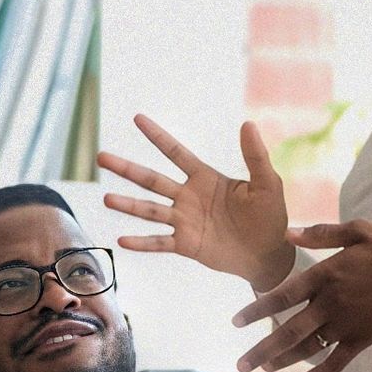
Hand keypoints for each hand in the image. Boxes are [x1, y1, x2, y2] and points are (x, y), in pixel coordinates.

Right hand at [99, 116, 292, 290]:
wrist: (269, 253)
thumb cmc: (270, 215)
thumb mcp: (267, 183)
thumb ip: (255, 156)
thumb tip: (248, 124)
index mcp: (205, 178)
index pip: (176, 152)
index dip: (157, 136)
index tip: (138, 118)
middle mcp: (188, 197)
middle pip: (152, 180)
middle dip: (127, 169)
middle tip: (102, 157)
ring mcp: (184, 221)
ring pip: (150, 211)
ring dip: (128, 205)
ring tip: (107, 199)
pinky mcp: (186, 244)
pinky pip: (160, 242)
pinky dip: (142, 243)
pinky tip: (122, 241)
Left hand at [232, 221, 371, 371]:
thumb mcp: (360, 230)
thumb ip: (323, 233)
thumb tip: (288, 233)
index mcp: (327, 276)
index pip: (283, 296)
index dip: (257, 310)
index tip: (236, 322)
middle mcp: (331, 304)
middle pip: (289, 331)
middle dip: (262, 350)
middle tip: (241, 365)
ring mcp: (347, 324)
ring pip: (309, 348)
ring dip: (284, 361)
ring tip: (264, 369)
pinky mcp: (364, 338)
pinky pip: (339, 360)